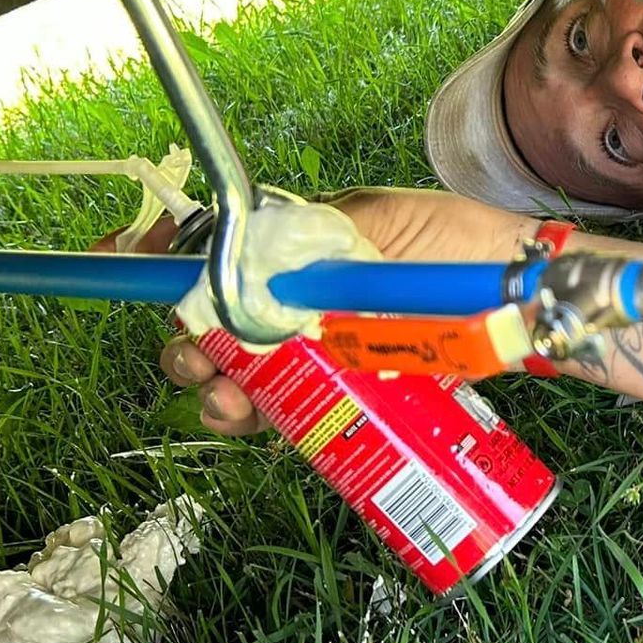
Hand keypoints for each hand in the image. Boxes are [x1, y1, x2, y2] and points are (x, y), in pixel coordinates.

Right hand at [153, 189, 537, 436]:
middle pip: (220, 322)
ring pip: (247, 371)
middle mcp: (307, 297)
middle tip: (197, 360)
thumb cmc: (461, 246)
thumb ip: (312, 234)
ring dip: (218, 387)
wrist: (526, 299)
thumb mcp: (381, 221)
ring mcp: (328, 347)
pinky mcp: (355, 393)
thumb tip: (238, 249)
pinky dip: (263, 418)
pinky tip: (253, 421)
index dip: (164, 260)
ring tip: (226, 402)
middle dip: (190, 342)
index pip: (220, 249)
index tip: (116, 261)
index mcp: (307, 243)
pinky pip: (292, 410)